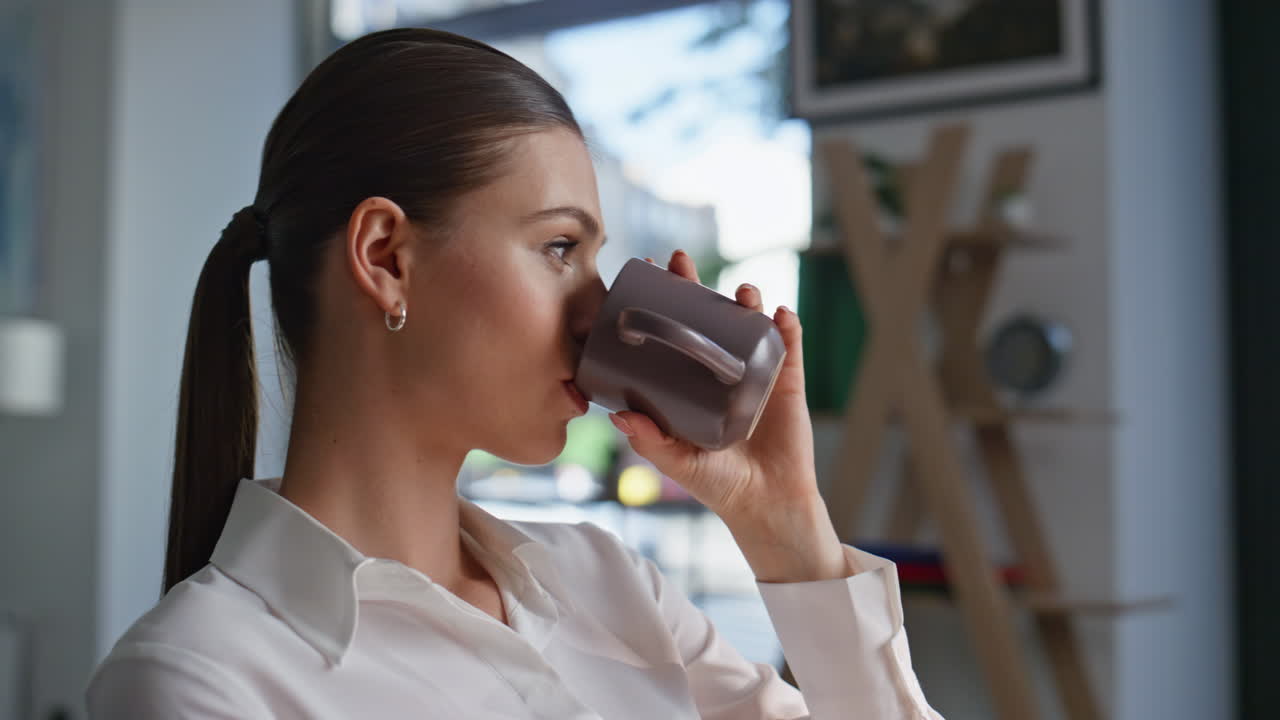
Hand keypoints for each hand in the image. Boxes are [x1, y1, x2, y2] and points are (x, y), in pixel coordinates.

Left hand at [610, 251, 847, 581]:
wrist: (765, 504)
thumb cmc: (717, 484)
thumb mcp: (677, 461)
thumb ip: (650, 440)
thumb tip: (618, 414)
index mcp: (691, 383)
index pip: (672, 334)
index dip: (660, 304)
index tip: (644, 275)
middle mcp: (721, 371)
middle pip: (707, 318)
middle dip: (695, 286)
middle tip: (680, 261)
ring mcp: (755, 373)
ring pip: (749, 326)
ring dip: (746, 303)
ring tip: (742, 292)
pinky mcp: (786, 383)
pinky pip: (788, 348)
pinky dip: (787, 327)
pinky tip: (779, 314)